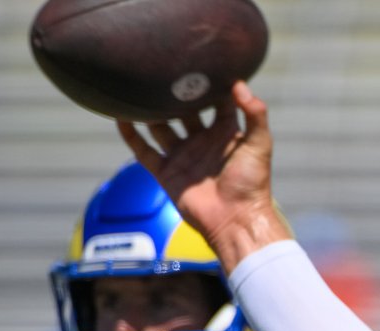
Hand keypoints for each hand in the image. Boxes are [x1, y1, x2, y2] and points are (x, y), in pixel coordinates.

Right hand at [117, 82, 289, 270]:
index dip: (210, 85)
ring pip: (160, 127)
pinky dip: (131, 135)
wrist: (235, 220)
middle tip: (162, 70)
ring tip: (136, 87)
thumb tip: (240, 84)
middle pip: (184, 112)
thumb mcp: (259, 144)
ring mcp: (183, 156)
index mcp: (225, 134)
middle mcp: (202, 142)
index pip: (216, 103)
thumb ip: (255, 114)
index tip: (198, 62)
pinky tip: (119, 116)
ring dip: (150, 110)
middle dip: (174, 94)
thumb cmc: (252, 184)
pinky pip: (144, 151)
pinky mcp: (167, 172)